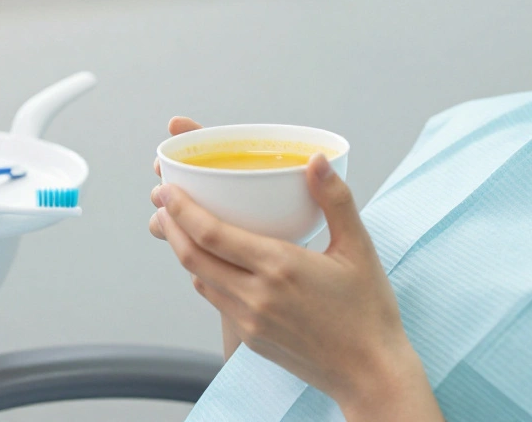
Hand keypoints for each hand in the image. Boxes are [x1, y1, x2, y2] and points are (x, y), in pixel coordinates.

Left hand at [153, 153, 417, 410]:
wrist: (370, 372)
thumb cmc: (369, 309)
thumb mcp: (358, 248)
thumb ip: (335, 200)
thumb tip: (316, 159)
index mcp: (280, 266)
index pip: (212, 234)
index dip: (182, 210)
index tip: (166, 190)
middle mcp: (257, 295)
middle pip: (193, 256)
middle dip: (171, 226)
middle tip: (161, 203)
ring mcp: (250, 320)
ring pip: (200, 279)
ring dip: (184, 251)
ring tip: (179, 226)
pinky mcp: (252, 339)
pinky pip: (217, 300)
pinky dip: (205, 275)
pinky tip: (211, 262)